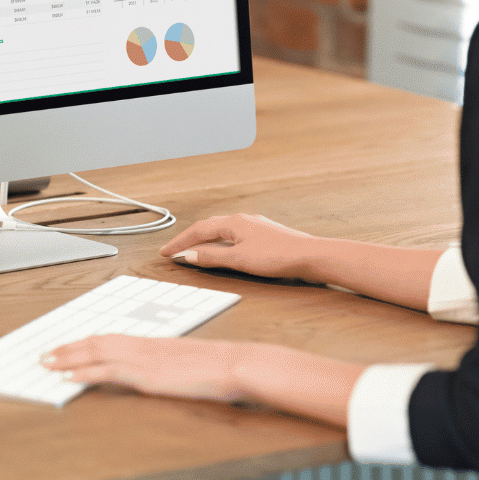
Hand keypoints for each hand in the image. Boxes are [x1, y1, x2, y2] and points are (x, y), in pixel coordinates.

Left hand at [41, 334, 247, 401]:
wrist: (235, 364)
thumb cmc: (220, 365)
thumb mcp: (189, 362)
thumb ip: (171, 364)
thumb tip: (163, 373)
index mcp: (153, 342)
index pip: (111, 338)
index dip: (86, 342)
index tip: (68, 345)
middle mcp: (144, 346)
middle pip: (97, 342)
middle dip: (69, 348)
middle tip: (46, 353)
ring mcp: (144, 358)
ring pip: (96, 353)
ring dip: (68, 357)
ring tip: (47, 363)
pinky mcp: (146, 374)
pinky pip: (108, 371)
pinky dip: (85, 372)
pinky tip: (69, 377)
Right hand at [158, 213, 322, 279]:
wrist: (313, 256)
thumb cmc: (278, 256)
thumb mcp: (239, 260)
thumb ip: (211, 258)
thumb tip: (188, 256)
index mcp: (233, 222)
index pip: (198, 230)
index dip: (180, 242)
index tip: (165, 252)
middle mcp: (243, 219)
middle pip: (209, 227)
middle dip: (190, 239)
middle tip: (175, 250)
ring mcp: (256, 226)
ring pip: (223, 231)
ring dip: (206, 240)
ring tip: (195, 251)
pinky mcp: (266, 235)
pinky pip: (235, 236)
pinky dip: (222, 243)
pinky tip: (226, 251)